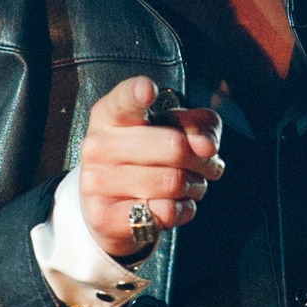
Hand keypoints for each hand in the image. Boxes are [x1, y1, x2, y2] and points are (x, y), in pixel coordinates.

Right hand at [75, 76, 225, 259]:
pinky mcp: (104, 217)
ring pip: (173, 182)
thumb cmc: (146, 159)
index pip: (124, 100)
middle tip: (209, 165)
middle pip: (174, 146)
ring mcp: (97, 182)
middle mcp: (98, 145)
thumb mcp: (171, 130)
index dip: (138, 93)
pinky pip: (164, 213)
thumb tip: (205, 144)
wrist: (109, 209)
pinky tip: (176, 206)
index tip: (149, 89)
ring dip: (196, 186)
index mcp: (110, 114)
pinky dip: (183, 210)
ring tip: (190, 186)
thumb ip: (197, 124)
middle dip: (204, 160)